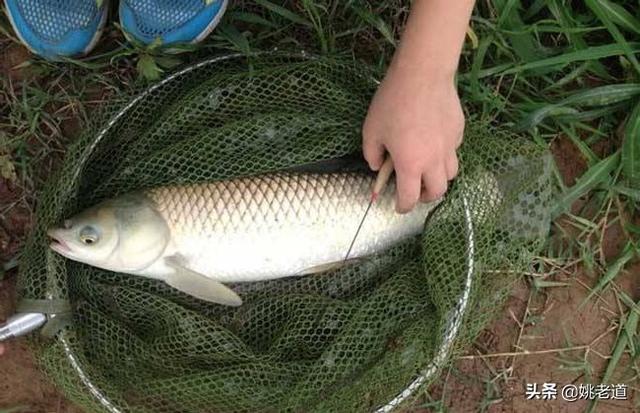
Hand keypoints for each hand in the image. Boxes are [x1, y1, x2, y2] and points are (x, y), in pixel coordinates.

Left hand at [362, 65, 463, 212]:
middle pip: (437, 192)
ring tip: (427, 170)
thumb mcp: (371, 130)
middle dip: (425, 197)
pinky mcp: (459, 130)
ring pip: (451, 174)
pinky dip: (445, 154)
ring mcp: (450, 146)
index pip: (409, 197)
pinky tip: (434, 142)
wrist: (423, 73)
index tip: (398, 206)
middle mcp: (434, 160)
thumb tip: (377, 166)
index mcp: (411, 164)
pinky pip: (454, 150)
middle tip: (414, 191)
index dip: (402, 206)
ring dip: (438, 178)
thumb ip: (371, 154)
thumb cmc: (392, 102)